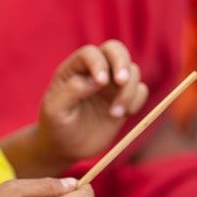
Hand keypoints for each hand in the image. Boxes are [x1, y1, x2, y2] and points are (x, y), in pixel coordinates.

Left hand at [36, 40, 148, 165]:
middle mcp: (95, 70)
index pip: (90, 53)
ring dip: (128, 91)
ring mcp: (112, 83)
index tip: (100, 83)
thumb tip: (96, 81)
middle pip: (115, 49)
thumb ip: (72, 92)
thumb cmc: (56, 126)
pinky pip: (141, 90)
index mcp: (74, 68)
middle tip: (121, 82)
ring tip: (115, 114)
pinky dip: (137, 100)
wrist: (67, 147)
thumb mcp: (55, 111)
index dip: (98, 63)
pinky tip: (124, 114)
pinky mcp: (124, 97)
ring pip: (132, 70)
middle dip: (121, 62)